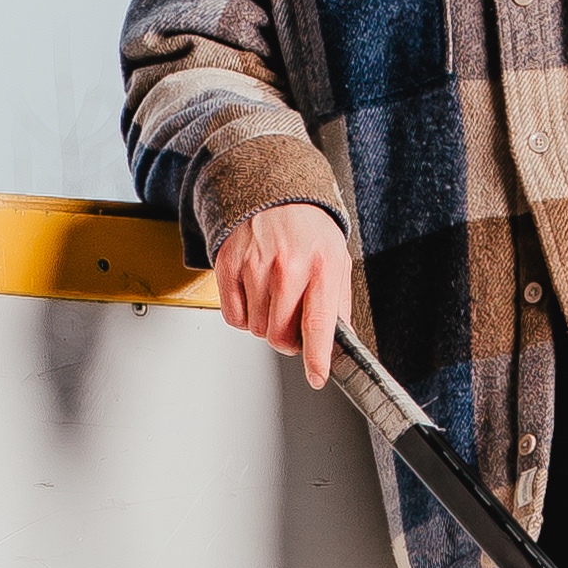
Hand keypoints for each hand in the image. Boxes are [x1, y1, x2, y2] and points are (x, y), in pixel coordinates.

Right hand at [213, 203, 355, 387]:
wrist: (272, 192)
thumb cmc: (307, 228)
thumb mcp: (337, 259)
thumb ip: (339, 304)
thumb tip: (339, 343)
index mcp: (321, 264)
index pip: (318, 323)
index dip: (317, 356)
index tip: (317, 375)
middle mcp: (287, 264)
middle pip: (280, 335)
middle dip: (288, 338)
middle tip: (293, 319)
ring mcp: (255, 265)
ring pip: (256, 329)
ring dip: (266, 322)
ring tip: (274, 295)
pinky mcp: (228, 266)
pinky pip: (234, 317)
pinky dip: (245, 314)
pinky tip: (255, 292)